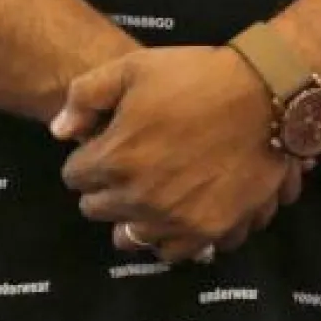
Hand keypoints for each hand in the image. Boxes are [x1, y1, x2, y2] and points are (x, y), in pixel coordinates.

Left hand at [52, 45, 303, 264]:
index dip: (89, 157)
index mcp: (115, 157)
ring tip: (151, 193)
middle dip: (105, 188)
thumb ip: (85, 97)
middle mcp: (138, 197)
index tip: (106, 146)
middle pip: (97, 209)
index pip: (75, 176)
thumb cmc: (194, 76)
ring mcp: (174, 219)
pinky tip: (177, 212)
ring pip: (130, 237)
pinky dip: (169, 237)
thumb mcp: (133, 68)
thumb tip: (59, 132)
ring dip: (133, 216)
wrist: (262, 96)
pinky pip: (172, 253)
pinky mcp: (208, 232)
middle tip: (128, 167)